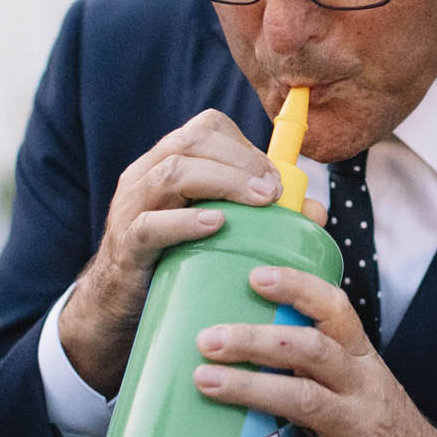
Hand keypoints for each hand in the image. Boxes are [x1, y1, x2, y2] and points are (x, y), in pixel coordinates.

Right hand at [62, 110, 282, 394]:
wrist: (120, 308)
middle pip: (192, 141)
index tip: (276, 176)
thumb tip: (315, 212)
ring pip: (173, 172)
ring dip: (224, 181)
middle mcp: (146, 175)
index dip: (245, 145)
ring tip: (259, 201)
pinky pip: (151, 225)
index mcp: (169, 162)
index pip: (206, 129)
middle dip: (241, 160)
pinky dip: (186, 222)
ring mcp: (132, 208)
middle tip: (275, 191)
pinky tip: (216, 224)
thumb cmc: (177, 260)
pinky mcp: (127, 246)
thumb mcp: (218, 230)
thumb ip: (263, 217)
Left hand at [194, 265, 436, 436]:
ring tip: (206, 382)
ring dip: (251, 389)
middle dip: (256, 341)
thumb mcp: (363, 387)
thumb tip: (248, 343)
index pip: (336, 310)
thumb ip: (319, 366)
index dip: (298, 289)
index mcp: (364, 360)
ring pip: (304, 400)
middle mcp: (364, 388)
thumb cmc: (385, 433)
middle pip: (311, 350)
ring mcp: (361, 430)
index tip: (256, 276)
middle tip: (208, 339)